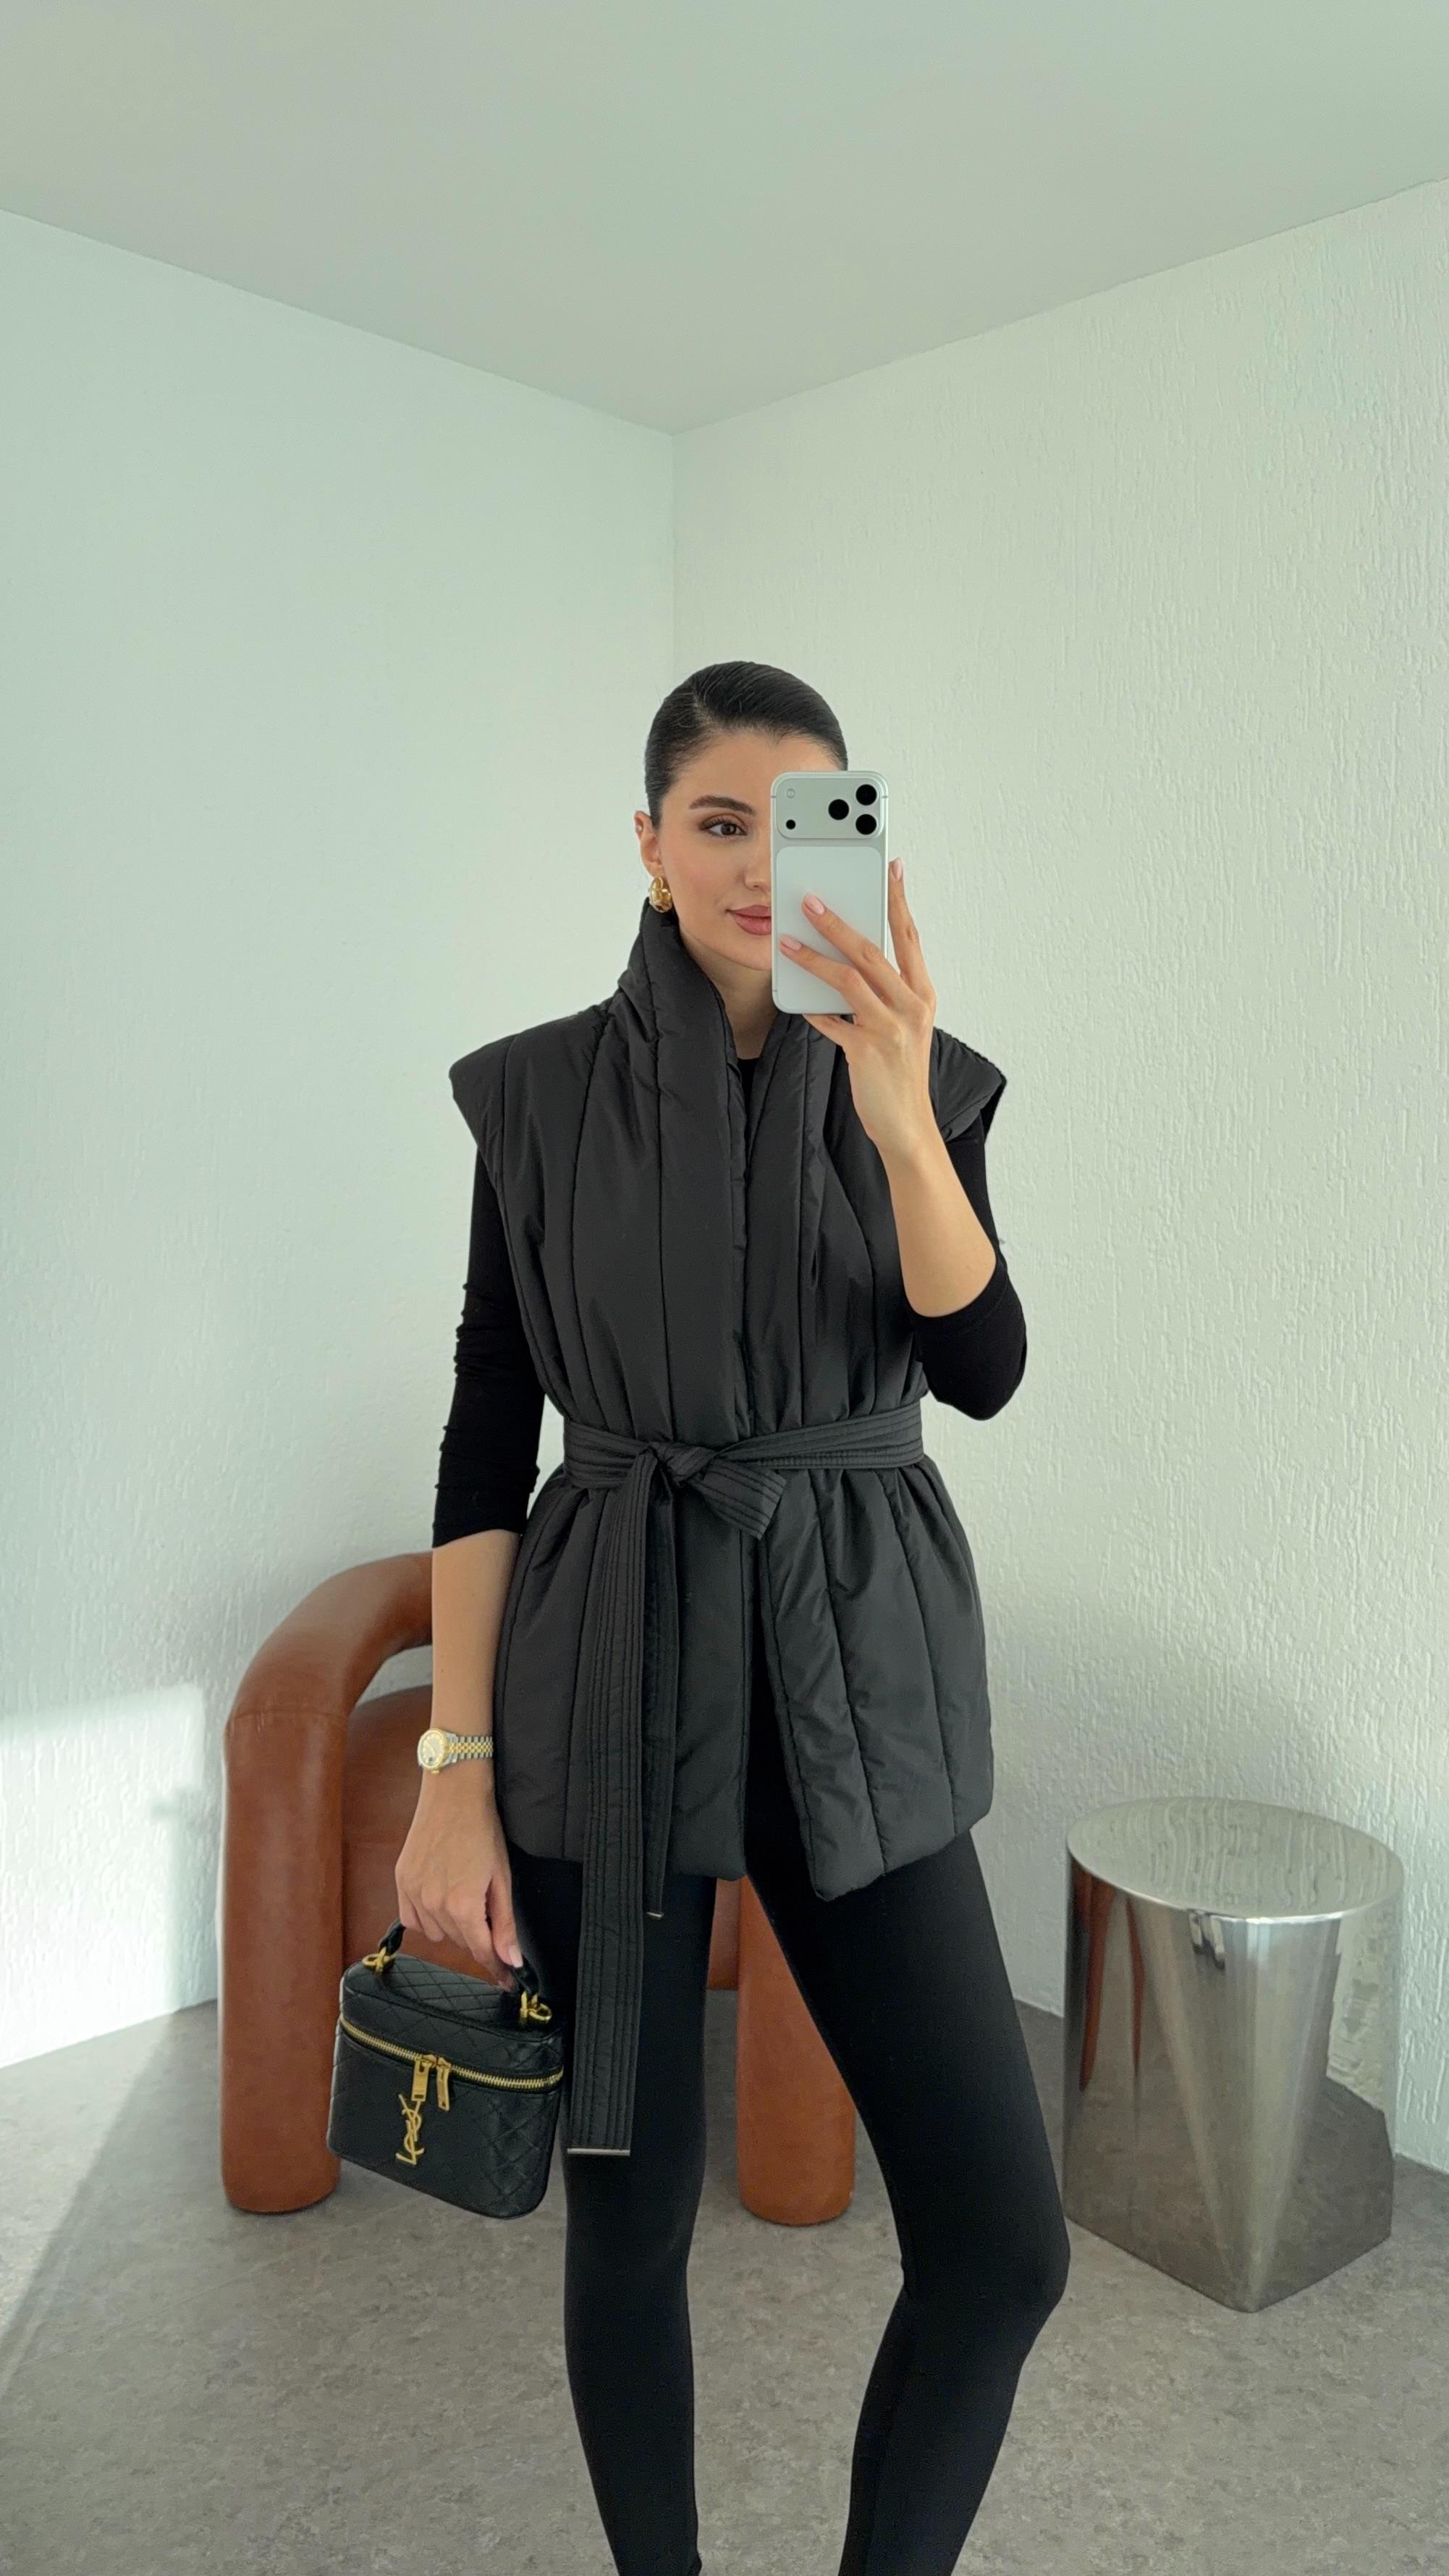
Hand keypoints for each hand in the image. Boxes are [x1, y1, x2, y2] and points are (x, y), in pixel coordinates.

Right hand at [395, 1773, 525, 1983]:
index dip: (497, 1967)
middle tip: (486, 1906)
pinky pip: (413, 1919)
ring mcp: (414, 1892)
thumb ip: (504, 1924)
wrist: (454, 1793)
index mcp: (463, 1905)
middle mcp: (434, 1904)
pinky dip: (427, 1916)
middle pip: (460, 1942)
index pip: (481, 1951)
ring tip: (463, 1892)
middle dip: (477, 1934)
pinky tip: (439, 1895)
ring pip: (436, 1933)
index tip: (506, 1979)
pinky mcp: (401, 1881)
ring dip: (452, 1924)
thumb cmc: (483, 1830)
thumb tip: (511, 1961)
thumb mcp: (502, 1878)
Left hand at [778, 857, 937, 1161]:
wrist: (908, 1126)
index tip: (891, 870)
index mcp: (921, 995)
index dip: (899, 901)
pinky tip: (799, 1000)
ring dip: (814, 957)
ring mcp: (891, 1028)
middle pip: (872, 951)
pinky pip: (833, 1021)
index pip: (909, 937)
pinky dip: (814, 1009)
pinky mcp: (868, 1050)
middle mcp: (911, 1006)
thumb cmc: (899, 1076)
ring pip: (849, 979)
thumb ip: (878, 998)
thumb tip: (842, 971)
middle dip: (838, 922)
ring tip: (788, 941)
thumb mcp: (899, 1029)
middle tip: (812, 899)